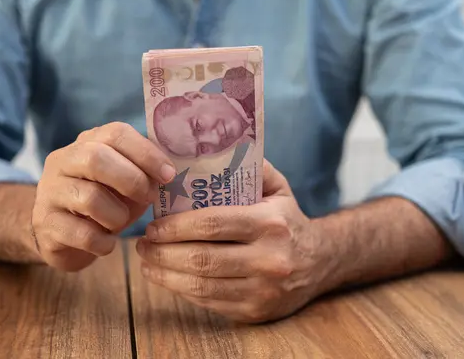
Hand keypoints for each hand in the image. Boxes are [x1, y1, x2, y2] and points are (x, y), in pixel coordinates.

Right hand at [32, 122, 175, 271]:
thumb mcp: (125, 182)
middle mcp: (63, 161)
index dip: (146, 153)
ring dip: (118, 216)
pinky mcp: (45, 223)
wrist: (60, 235)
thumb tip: (172, 173)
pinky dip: (104, 242)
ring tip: (120, 223)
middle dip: (132, 180)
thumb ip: (144, 172)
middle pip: (96, 158)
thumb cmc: (104, 203)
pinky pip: (82, 234)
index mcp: (87, 142)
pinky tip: (107, 244)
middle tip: (149, 198)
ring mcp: (49, 191)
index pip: (116, 133)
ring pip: (90, 198)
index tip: (169, 174)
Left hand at [136, 160, 338, 322]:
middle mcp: (268, 259)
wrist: (321, 262)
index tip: (153, 225)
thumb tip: (206, 151)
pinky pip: (208, 302)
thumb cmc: (288, 219)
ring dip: (165, 274)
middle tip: (142, 243)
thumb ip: (249, 166)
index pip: (211, 224)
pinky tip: (167, 278)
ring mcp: (262, 290)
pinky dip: (181, 290)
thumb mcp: (277, 187)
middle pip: (201, 259)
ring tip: (147, 262)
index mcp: (270, 224)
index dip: (175, 226)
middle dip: (163, 252)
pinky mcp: (254, 311)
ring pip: (201, 285)